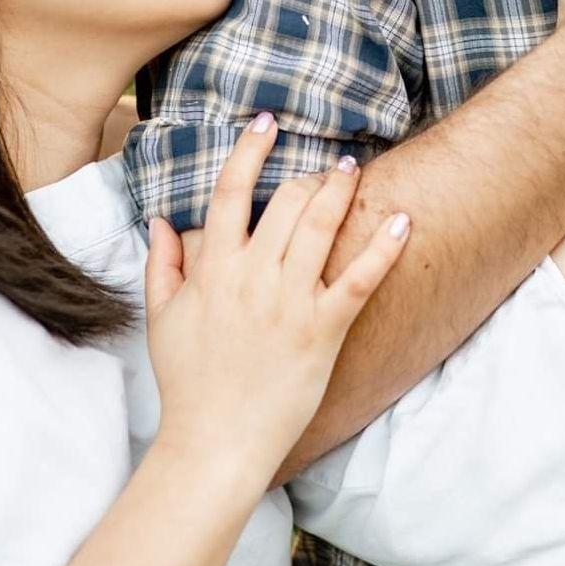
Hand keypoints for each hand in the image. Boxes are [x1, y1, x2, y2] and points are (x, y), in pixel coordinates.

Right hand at [143, 115, 408, 488]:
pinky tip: (403, 222)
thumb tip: (160, 220)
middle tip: (323, 169)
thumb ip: (161, 265)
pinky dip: (384, 249)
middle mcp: (253, 277)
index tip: (266, 122)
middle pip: (287, 201)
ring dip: (342, 190)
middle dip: (308, 176)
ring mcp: (290, 302)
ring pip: (322, 227)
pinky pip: (360, 280)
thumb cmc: (187, 384)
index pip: (231, 192)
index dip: (250, 150)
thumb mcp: (161, 319)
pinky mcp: (323, 331)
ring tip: (354, 170)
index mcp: (213, 269)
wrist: (215, 443)